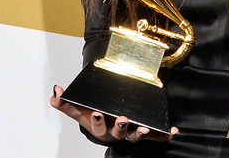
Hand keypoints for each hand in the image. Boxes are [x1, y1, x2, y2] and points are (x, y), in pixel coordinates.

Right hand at [50, 85, 177, 143]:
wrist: (106, 126)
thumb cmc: (93, 117)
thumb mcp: (78, 111)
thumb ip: (65, 104)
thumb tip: (55, 92)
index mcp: (99, 128)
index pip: (97, 127)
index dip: (97, 121)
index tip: (97, 113)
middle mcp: (114, 133)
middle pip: (117, 133)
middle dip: (120, 127)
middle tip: (123, 119)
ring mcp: (129, 134)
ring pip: (135, 136)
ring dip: (139, 132)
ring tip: (143, 128)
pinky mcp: (142, 133)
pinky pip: (154, 136)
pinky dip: (164, 135)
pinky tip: (173, 131)